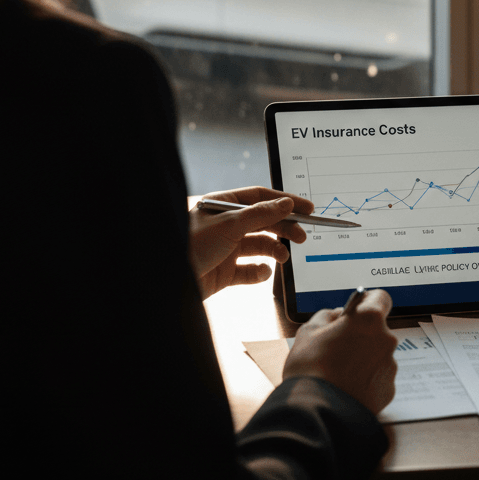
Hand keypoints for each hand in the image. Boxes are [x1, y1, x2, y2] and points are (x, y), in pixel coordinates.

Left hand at [188, 187, 314, 299]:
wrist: (171, 282)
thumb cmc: (191, 245)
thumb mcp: (230, 224)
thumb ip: (262, 214)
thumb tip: (286, 203)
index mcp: (224, 205)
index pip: (261, 198)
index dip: (285, 201)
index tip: (307, 208)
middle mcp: (227, 225)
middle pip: (264, 222)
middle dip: (284, 228)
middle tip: (301, 236)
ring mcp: (227, 248)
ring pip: (260, 246)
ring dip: (274, 251)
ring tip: (283, 257)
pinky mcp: (225, 271)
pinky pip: (250, 270)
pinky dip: (259, 272)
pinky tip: (262, 272)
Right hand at [283, 288, 397, 414]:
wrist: (316, 412)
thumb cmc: (310, 369)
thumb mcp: (309, 332)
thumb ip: (327, 316)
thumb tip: (337, 315)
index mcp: (368, 319)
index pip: (380, 298)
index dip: (368, 303)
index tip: (357, 311)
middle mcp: (386, 339)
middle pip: (378, 330)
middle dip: (362, 335)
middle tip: (340, 347)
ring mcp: (390, 366)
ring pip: (379, 354)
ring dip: (365, 359)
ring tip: (341, 372)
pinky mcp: (389, 389)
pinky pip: (379, 378)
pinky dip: (367, 380)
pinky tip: (348, 386)